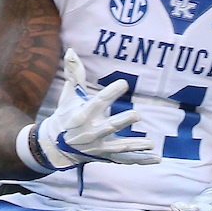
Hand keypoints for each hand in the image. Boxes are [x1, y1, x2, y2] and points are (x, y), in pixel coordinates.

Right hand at [31, 50, 160, 168]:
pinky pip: (124, 160)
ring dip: (135, 146)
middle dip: (122, 122)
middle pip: (108, 127)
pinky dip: (141, 160)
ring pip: (119, 147)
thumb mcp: (68, 95)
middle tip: (136, 115)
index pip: (97, 102)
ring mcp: (98, 147)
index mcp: (82, 115)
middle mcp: (90, 132)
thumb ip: (74, 73)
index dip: (110, 93)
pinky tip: (157, 158)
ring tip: (150, 143)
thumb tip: (71, 50)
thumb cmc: (65, 115)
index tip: (123, 83)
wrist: (55, 146)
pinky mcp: (105, 157)